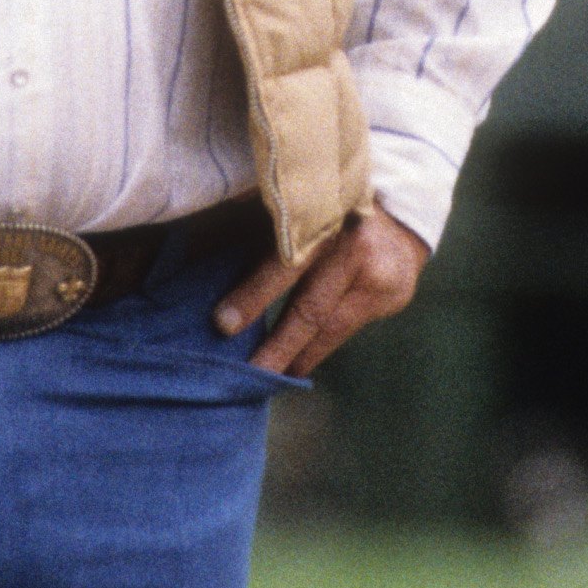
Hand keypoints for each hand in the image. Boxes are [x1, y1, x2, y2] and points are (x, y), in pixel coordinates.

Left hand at [213, 205, 430, 376]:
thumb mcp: (289, 208)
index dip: (253, 295)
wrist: (399, 212)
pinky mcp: (394, 296)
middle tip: (245, 376)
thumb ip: (249, 226)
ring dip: (294, 357)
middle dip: (275, 346)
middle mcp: (355, 242)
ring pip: (329, 327)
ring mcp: (380, 272)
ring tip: (264, 380)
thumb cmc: (320, 207)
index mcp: (322, 213)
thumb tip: (188, 252)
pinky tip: (295, 365)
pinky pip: (344, 331)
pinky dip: (316, 349)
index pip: (284, 261)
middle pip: (310, 306)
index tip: (221, 324)